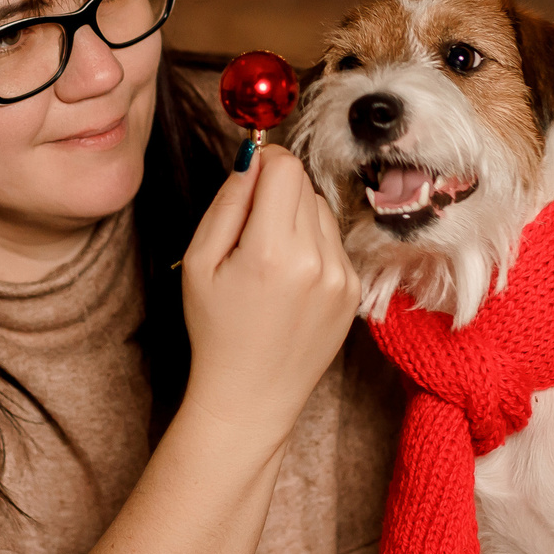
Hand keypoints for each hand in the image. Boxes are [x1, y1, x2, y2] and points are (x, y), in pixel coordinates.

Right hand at [180, 145, 359, 443]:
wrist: (251, 396)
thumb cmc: (216, 331)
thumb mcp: (199, 263)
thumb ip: (227, 204)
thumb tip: (252, 157)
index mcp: (271, 251)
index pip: (286, 168)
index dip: (264, 163)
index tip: (248, 179)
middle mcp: (316, 261)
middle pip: (304, 184)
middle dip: (276, 192)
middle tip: (249, 229)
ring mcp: (341, 278)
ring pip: (322, 210)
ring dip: (296, 219)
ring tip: (269, 260)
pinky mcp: (354, 291)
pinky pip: (334, 242)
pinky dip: (312, 247)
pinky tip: (289, 280)